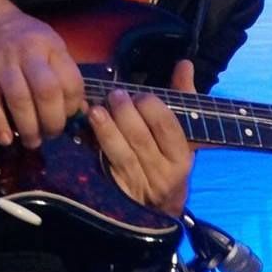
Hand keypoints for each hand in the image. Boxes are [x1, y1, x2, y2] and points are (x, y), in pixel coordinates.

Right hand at [0, 0, 84, 147]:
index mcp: (50, 45)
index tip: (67, 118)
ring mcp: (0, 60)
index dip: (72, 106)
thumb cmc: (17, 35)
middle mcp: (27, 51)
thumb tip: (78, 109)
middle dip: (52, 121)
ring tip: (31, 141)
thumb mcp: (45, 44)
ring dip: (28, 127)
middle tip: (50, 134)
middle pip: (47, 92)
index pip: (71, 80)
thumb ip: (60, 73)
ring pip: (19, 99)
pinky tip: (6, 138)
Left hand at [88, 58, 196, 216]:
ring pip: (120, 153)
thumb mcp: (182, 134)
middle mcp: (163, 174)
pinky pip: (105, 167)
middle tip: (114, 95)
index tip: (140, 96)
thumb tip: (185, 64)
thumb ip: (182, 98)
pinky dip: (95, 147)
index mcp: (182, 157)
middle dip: (125, 113)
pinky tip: (87, 131)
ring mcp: (139, 186)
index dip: (152, 108)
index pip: (168, 127)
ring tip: (95, 109)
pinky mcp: (117, 193)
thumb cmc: (170, 160)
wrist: (160, 208)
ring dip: (106, 128)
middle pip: (141, 138)